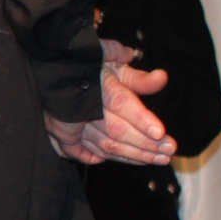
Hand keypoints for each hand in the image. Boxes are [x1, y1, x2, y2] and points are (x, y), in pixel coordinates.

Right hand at [47, 64, 175, 165]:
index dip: (140, 119)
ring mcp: (70, 123)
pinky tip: (128, 159)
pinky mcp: (62, 135)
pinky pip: (86, 153)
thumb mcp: (111, 59)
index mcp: (97, 83)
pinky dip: (106, 158)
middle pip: (116, 130)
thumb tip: (162, 77)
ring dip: (133, 155)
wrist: (50, 68)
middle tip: (170, 150)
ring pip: (105, 145)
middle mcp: (82, 105)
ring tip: (158, 158)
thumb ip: (137, 76)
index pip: (120, 103)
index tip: (160, 132)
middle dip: (145, 143)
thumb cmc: (84, 63)